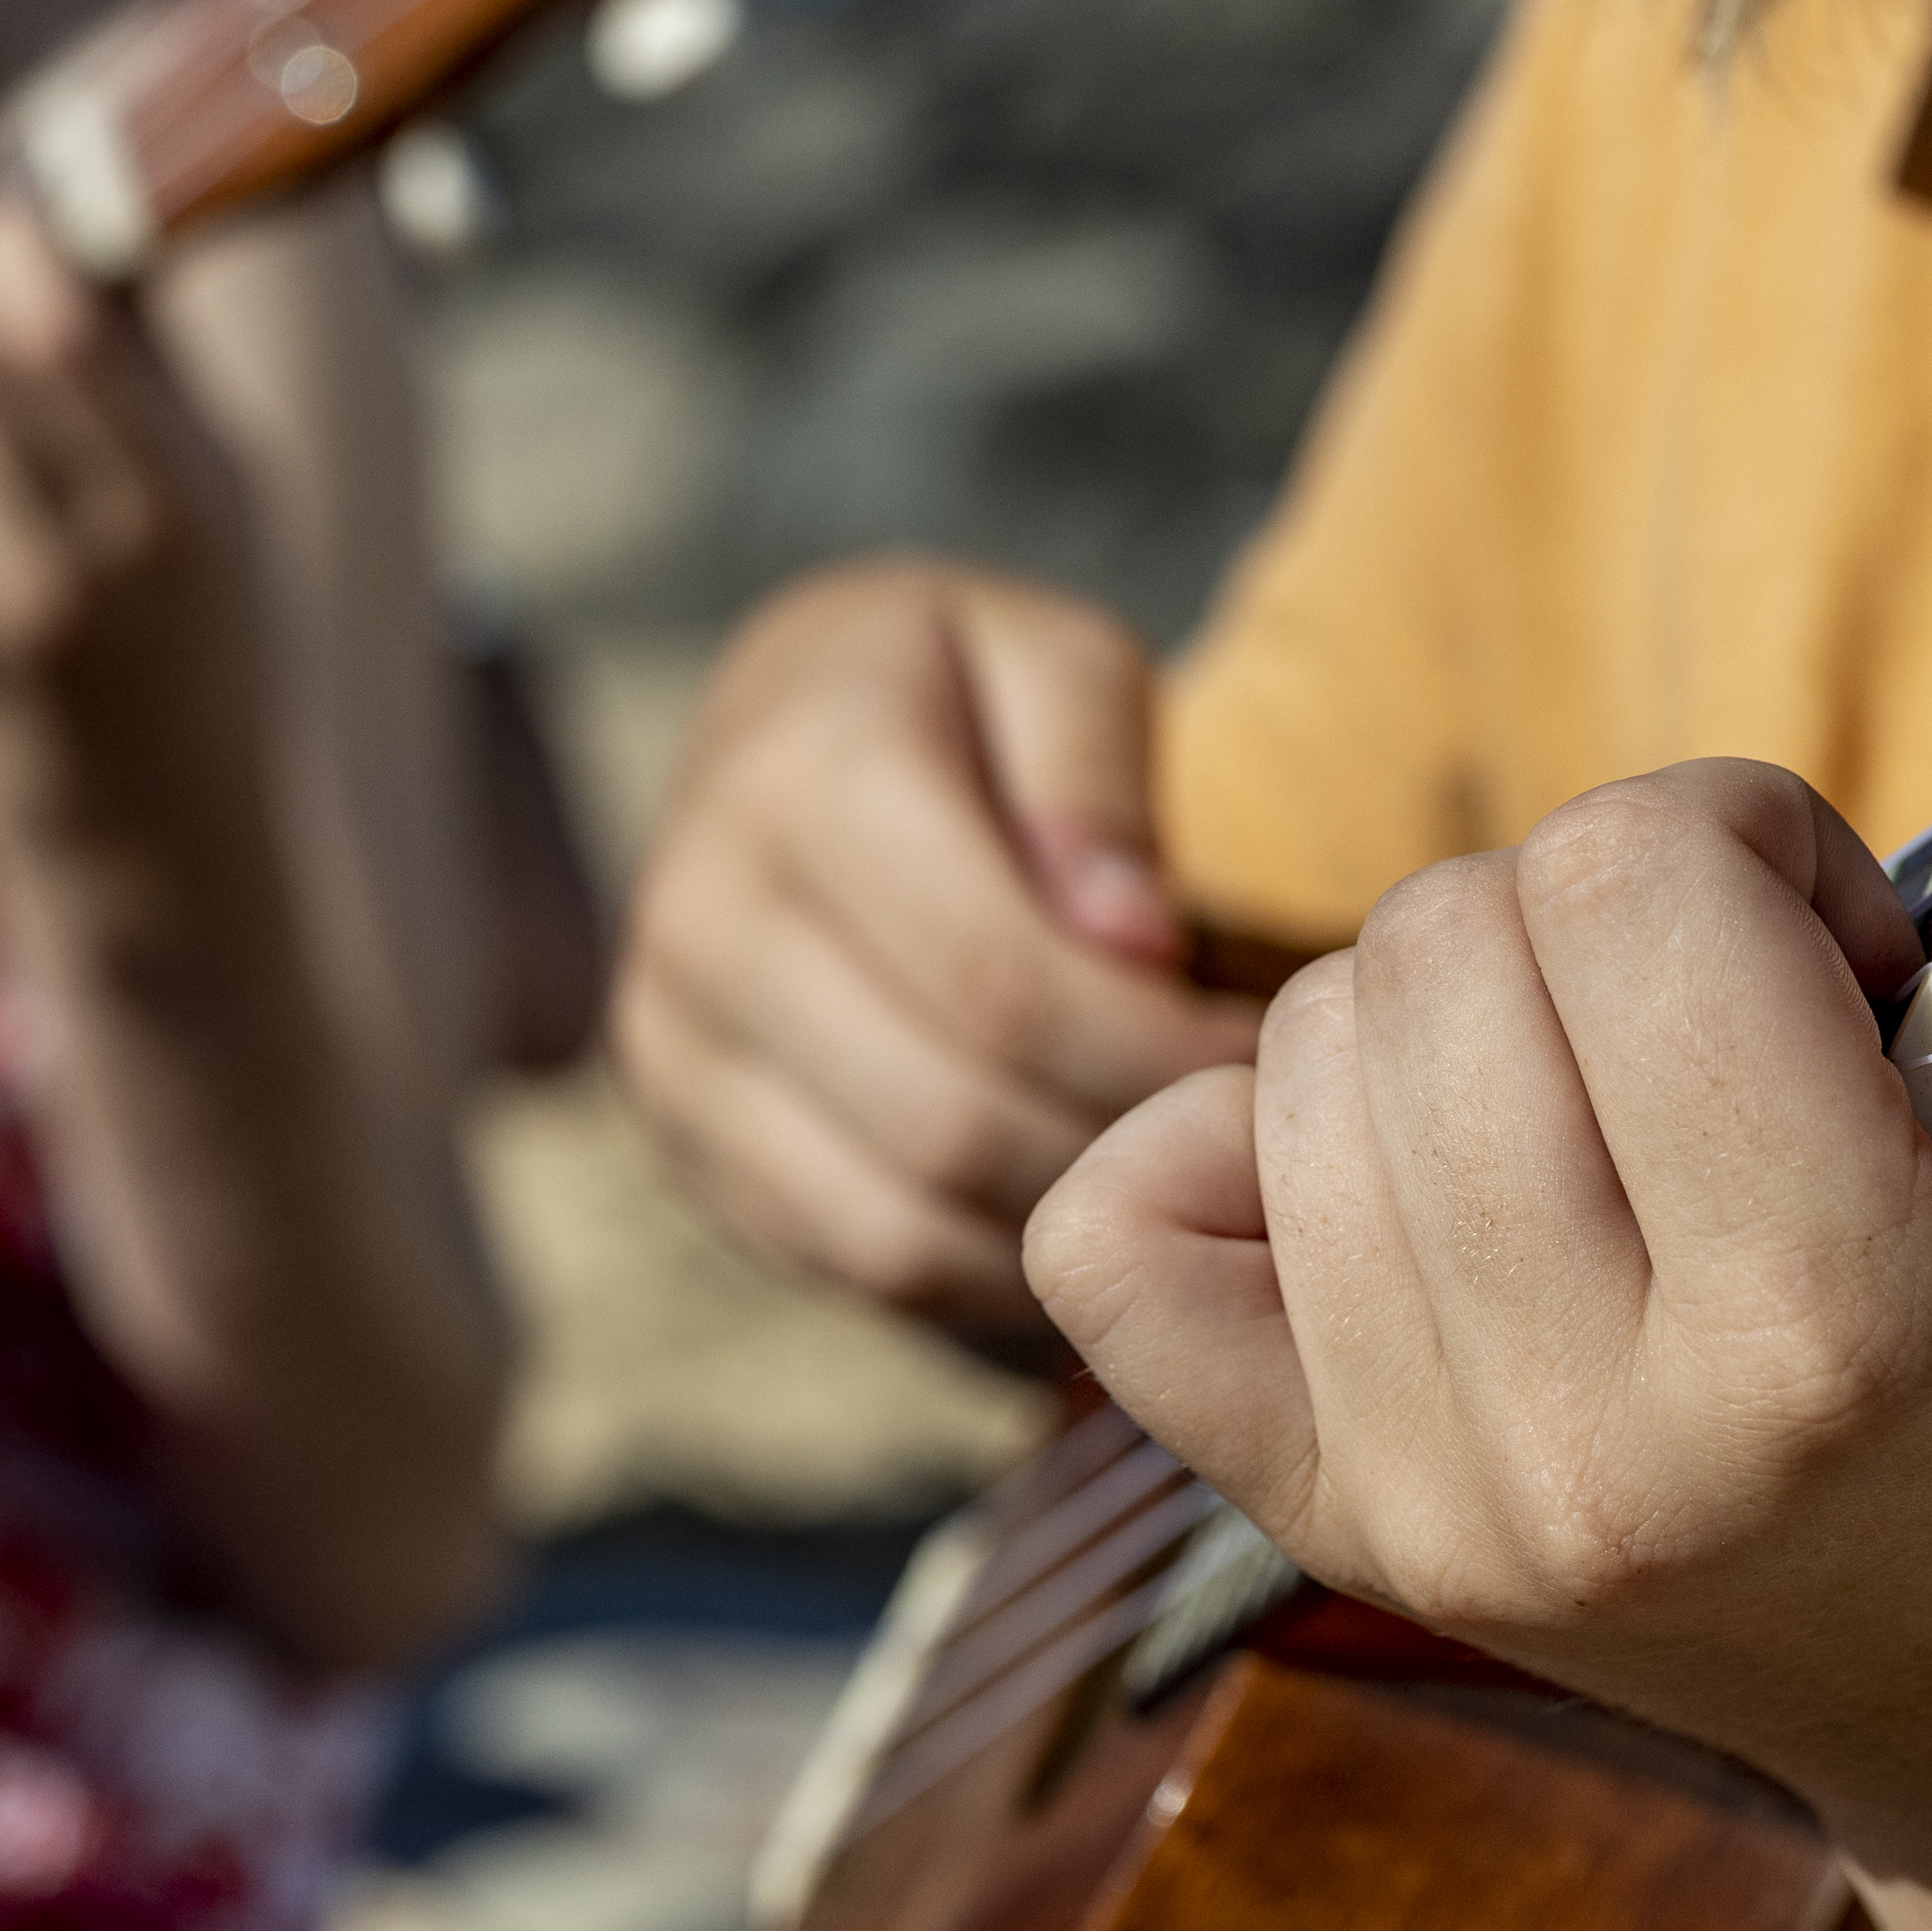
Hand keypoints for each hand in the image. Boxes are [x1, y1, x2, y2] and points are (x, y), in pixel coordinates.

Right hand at [614, 559, 1265, 1324]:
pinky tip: (1072, 1205)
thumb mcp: (1054, 658)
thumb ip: (1097, 778)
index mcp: (802, 782)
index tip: (1260, 1058)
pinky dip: (986, 1272)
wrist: (786, 719)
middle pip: (950, 1120)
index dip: (1156, 1048)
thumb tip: (1131, 946)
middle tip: (1227, 1136)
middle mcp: (701, 920)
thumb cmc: (960, 689)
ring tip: (1160, 1175)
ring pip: (897, 1225)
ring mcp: (671, 1044)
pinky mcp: (682, 1134)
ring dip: (1059, 1229)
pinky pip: (854, 1263)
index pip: (1002, 985)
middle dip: (1120, 1150)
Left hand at [1027, 402, 1931, 1818]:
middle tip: (1744, 1044)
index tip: (1857, 966)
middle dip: (1601, 922)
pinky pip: (1115, 1232)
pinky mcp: (1337, 1534)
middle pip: (1438, 943)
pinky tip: (1414, 1169)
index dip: (1752, 850)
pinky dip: (1231, 1144)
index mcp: (1835, 1328)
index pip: (1633, 877)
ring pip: (1291, 1050)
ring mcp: (1442, 1511)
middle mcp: (1600, 1447)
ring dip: (1452, 1012)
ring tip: (1629, 1110)